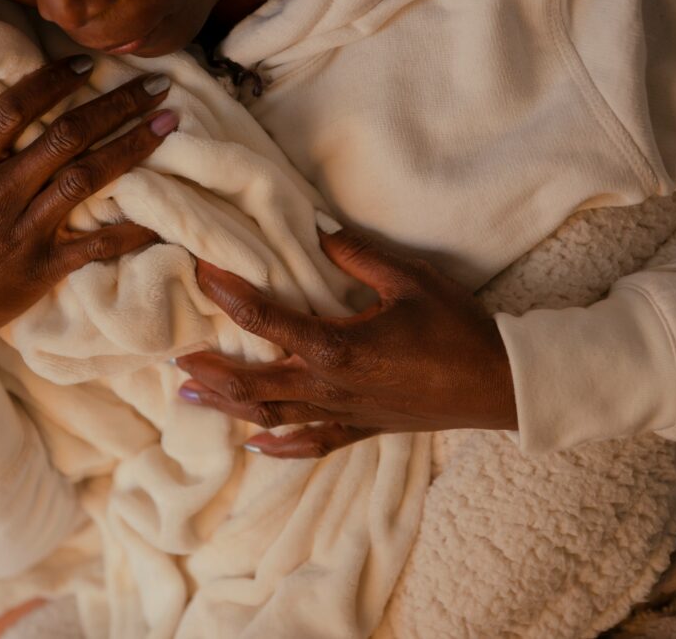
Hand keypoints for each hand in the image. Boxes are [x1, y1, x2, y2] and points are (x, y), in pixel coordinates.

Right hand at [0, 56, 177, 420]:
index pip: (11, 111)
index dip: (52, 82)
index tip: (88, 62)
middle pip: (64, 138)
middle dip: (115, 105)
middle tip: (156, 83)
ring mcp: (21, 234)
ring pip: (85, 180)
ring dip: (131, 149)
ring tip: (168, 125)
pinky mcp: (40, 270)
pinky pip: (95, 247)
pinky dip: (131, 233)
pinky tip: (164, 217)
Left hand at [176, 226, 516, 457]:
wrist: (499, 383)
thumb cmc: (456, 327)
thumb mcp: (409, 277)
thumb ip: (357, 254)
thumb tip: (316, 230)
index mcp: (336, 345)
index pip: (264, 319)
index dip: (227, 293)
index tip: (200, 272)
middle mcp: (329, 386)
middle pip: (253, 382)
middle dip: (211, 368)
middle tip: (175, 355)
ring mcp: (344, 413)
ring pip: (272, 416)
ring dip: (228, 407)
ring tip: (192, 396)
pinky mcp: (362, 429)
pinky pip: (313, 443)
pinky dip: (281, 446)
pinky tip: (258, 445)